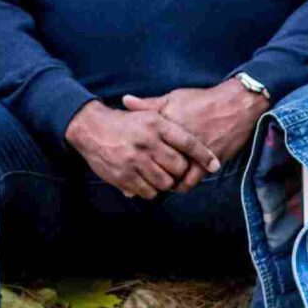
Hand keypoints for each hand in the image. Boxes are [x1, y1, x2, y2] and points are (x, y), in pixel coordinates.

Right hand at [65, 101, 206, 199]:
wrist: (92, 128)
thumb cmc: (126, 123)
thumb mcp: (148, 115)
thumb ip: (170, 127)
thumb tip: (196, 143)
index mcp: (155, 124)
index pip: (187, 142)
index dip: (203, 155)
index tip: (215, 165)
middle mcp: (147, 142)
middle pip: (178, 166)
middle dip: (181, 171)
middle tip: (178, 170)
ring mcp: (135, 161)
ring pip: (165, 182)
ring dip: (166, 182)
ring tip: (161, 175)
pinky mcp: (124, 176)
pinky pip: (148, 191)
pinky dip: (151, 190)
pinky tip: (147, 181)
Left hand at [122, 80, 266, 177]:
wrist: (234, 105)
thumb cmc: (202, 100)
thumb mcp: (173, 97)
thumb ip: (149, 104)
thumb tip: (125, 100)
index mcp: (164, 125)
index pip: (142, 147)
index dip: (135, 157)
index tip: (130, 161)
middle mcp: (176, 142)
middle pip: (154, 165)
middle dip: (146, 173)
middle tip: (143, 176)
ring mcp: (191, 154)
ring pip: (170, 177)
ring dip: (164, 182)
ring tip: (161, 181)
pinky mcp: (206, 163)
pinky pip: (189, 182)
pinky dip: (182, 185)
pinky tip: (179, 182)